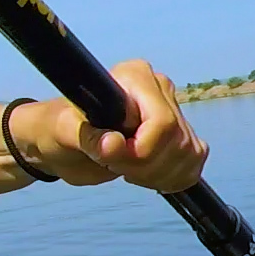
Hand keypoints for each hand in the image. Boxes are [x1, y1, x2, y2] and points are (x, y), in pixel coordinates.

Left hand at [13, 60, 208, 192]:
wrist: (62, 142)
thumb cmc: (60, 129)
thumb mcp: (64, 132)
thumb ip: (87, 137)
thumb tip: (113, 144)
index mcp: (134, 77)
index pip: (162, 123)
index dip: (141, 151)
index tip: (111, 159)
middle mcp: (161, 89)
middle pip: (178, 142)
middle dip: (146, 167)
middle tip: (113, 166)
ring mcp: (174, 112)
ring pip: (190, 154)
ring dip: (158, 175)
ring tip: (126, 170)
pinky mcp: (179, 136)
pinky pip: (194, 162)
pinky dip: (172, 178)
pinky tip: (145, 176)